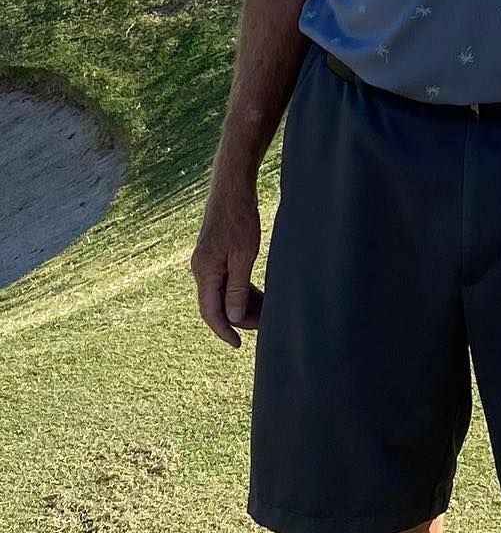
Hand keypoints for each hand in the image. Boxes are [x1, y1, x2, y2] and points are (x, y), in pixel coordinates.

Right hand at [191, 174, 263, 348]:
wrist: (232, 187)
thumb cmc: (239, 218)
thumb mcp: (244, 255)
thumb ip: (237, 287)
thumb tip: (234, 318)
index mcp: (204, 272)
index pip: (211, 312)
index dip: (224, 331)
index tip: (238, 345)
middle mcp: (201, 269)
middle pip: (217, 304)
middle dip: (239, 318)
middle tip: (264, 326)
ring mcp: (208, 262)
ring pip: (223, 292)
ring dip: (242, 304)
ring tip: (266, 313)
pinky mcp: (217, 254)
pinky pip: (227, 280)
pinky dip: (241, 290)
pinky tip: (259, 295)